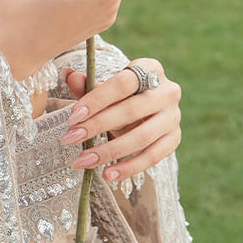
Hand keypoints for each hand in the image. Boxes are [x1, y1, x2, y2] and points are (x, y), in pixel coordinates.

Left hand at [61, 57, 181, 181]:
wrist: (146, 110)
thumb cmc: (120, 96)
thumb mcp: (104, 88)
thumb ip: (87, 84)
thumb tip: (68, 75)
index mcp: (150, 68)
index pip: (123, 83)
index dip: (97, 99)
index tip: (73, 117)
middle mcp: (167, 91)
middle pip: (131, 110)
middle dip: (97, 126)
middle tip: (70, 138)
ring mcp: (173, 116)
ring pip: (141, 137)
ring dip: (109, 151)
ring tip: (83, 160)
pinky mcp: (174, 139)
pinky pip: (152, 157)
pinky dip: (128, 168)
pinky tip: (107, 174)